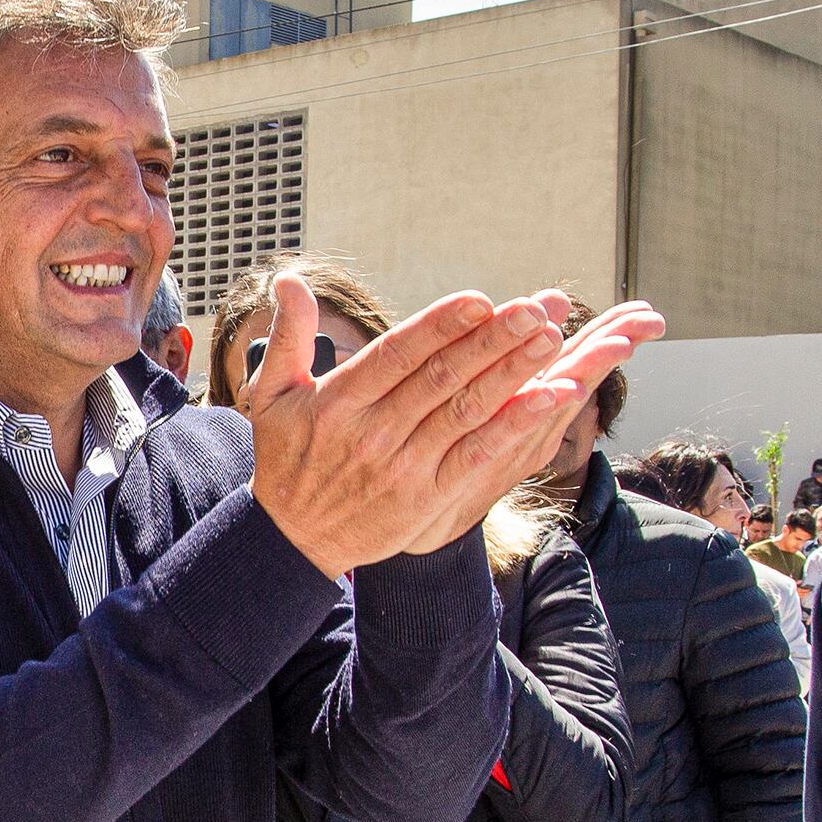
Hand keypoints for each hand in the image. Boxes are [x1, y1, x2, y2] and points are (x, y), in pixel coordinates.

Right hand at [245, 275, 661, 573]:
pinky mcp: (426, 498)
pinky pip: (477, 455)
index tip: (480, 299)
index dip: (440, 325)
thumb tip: (291, 280)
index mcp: (339, 402)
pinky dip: (514, 425)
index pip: (397, 354)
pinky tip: (548, 398)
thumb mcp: (272, 395)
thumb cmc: (286, 458)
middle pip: (441, 377)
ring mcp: (402, 467)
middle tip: (533, 309)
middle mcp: (372, 433)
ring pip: (466, 411)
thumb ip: (287, 337)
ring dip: (512, 373)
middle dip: (491, 340)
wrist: (292, 540)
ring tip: (550, 340)